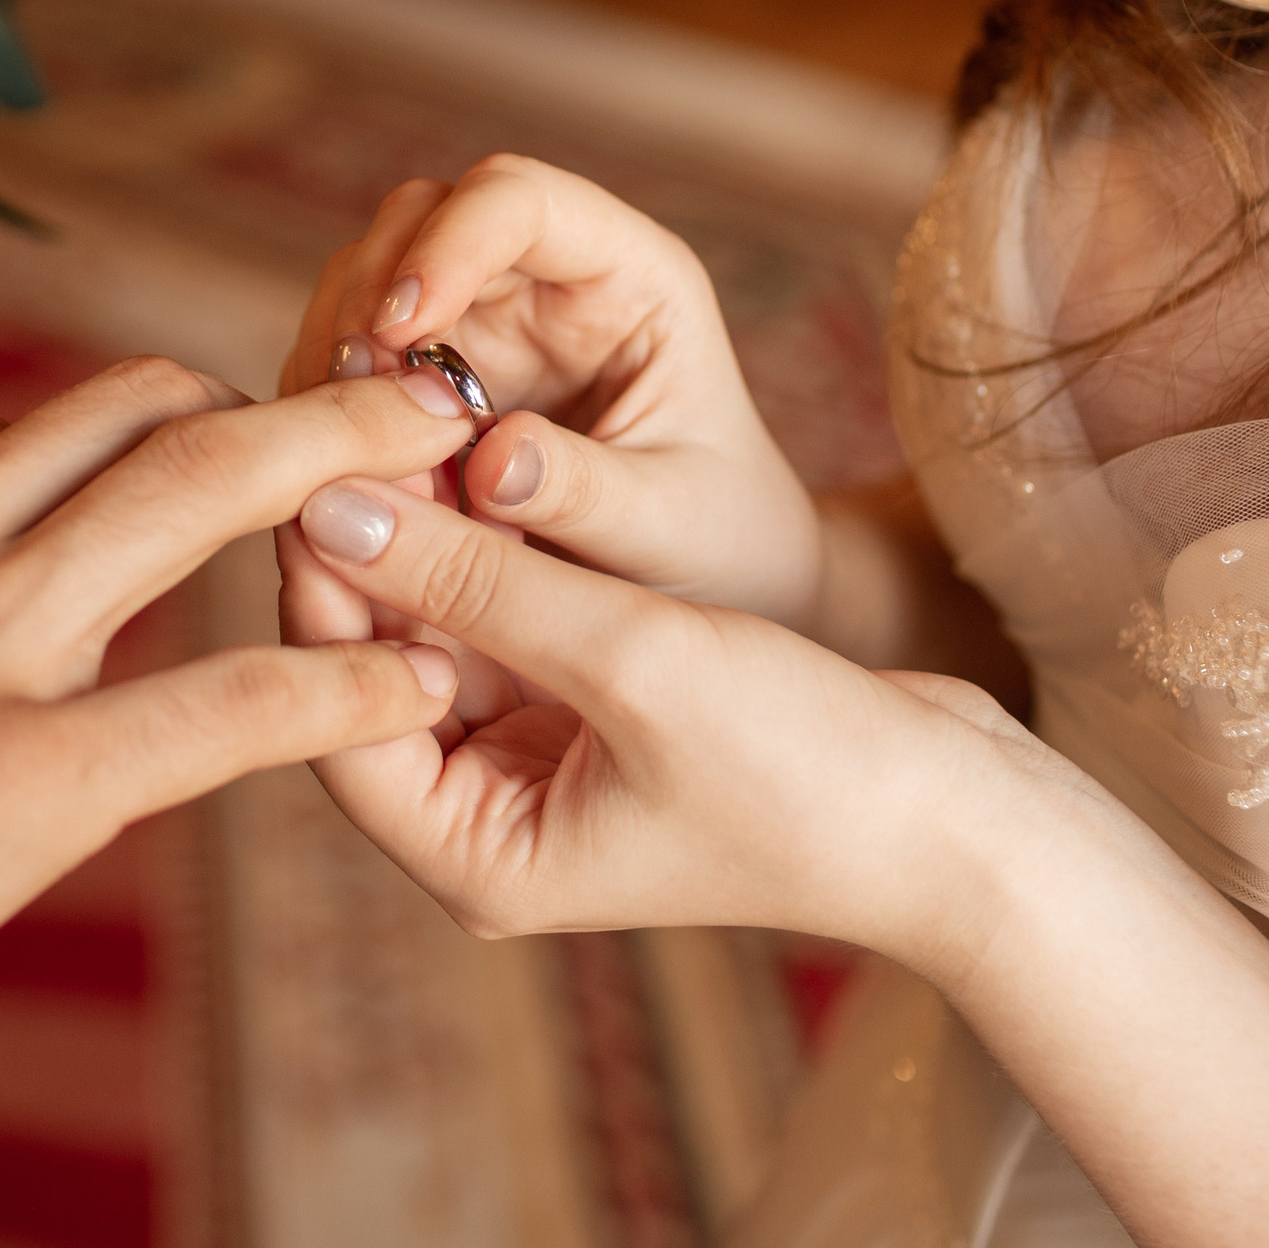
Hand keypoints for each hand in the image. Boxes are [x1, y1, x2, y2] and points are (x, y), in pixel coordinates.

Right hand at [282, 154, 818, 625]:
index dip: (450, 244)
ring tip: (341, 450)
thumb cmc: (718, 548)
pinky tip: (337, 476)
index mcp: (627, 276)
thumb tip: (490, 461)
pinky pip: (351, 370)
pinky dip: (330, 414)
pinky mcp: (429, 386)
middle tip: (347, 394)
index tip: (401, 329)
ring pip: (366, 287)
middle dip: (368, 295)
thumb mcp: (671, 529)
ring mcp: (478, 328)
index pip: (521, 200)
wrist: (708, 598)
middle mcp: (543, 281)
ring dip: (336, 357)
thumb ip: (587, 493)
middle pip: (420, 222)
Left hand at [289, 470, 1050, 968]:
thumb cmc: (811, 767)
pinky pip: (500, 615)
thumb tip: (329, 504)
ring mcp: (535, 764)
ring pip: (434, 630)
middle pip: (373, 669)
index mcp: (477, 858)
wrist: (959, 811)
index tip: (309, 469)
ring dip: (424, 529)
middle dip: (366, 550)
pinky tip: (470, 447)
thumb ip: (476, 581)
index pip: (338, 720)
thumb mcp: (631, 657)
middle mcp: (486, 820)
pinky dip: (486, 543)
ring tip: (403, 410)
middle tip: (346, 419)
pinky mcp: (582, 709)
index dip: (315, 593)